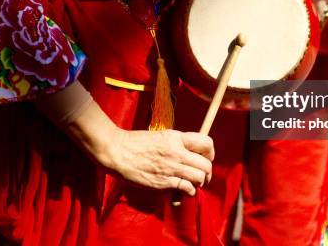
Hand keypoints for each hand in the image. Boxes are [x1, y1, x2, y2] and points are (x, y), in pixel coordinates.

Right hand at [36, 82, 213, 195]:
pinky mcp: (164, 181)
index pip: (206, 143)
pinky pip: (187, 188)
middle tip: (202, 175)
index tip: (206, 158)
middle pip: (206, 164)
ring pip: (200, 177)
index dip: (210, 153)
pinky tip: (184, 189)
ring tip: (192, 182)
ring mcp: (172, 167)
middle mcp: (178, 152)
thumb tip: (190, 151)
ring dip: (199, 182)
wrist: (116, 151)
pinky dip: (189, 191)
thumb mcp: (161, 136)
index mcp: (177, 138)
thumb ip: (177, 143)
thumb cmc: (136, 142)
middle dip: (207, 172)